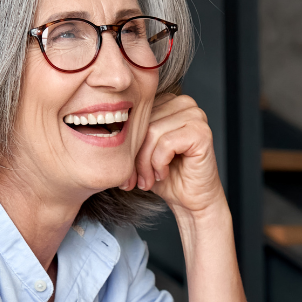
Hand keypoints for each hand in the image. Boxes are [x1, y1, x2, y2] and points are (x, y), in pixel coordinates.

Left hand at [120, 93, 225, 216]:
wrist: (190, 200)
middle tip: (136, 179)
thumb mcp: (140, 150)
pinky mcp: (202, 133)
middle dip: (136, 155)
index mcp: (169, 102)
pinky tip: (163, 174)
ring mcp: (196, 116)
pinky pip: (166, 143)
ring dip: (146, 162)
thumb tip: (99, 122)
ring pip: (153, 132)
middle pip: (144, 122)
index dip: (129, 142)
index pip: (137, 112)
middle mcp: (185, 103)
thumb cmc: (166, 176)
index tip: (127, 170)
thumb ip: (129, 132)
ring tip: (148, 179)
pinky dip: (159, 163)